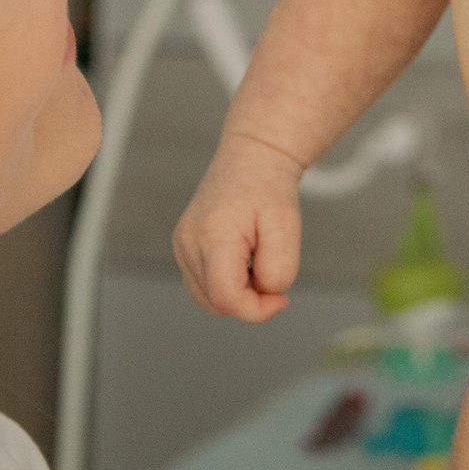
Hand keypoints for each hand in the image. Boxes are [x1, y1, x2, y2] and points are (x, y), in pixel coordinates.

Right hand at [172, 135, 303, 320]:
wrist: (252, 159)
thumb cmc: (268, 187)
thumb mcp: (287, 226)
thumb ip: (279, 267)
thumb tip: (265, 292)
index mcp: (212, 234)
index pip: (226, 297)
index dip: (257, 310)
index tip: (281, 298)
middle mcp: (188, 243)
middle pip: (217, 302)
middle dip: (250, 301)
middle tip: (272, 272)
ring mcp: (181, 247)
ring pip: (208, 299)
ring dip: (238, 294)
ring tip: (257, 263)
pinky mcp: (183, 249)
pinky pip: (204, 286)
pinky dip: (227, 286)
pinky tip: (244, 264)